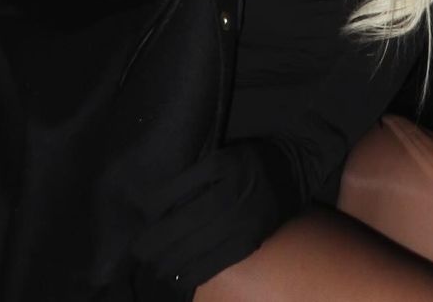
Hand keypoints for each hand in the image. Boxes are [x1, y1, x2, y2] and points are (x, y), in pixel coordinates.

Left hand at [131, 141, 293, 299]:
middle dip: (154, 242)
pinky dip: (194, 272)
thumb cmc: (251, 160)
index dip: (153, 209)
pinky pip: (216, 262)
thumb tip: (159, 203)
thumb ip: (195, 176)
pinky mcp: (250, 240)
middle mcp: (229, 193)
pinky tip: (178, 277)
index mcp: (220, 166)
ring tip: (154, 266)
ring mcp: (240, 220)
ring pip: (195, 247)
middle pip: (181, 224)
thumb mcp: (222, 155)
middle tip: (138, 251)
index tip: (140, 218)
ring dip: (168, 261)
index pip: (175, 191)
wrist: (294, 170)